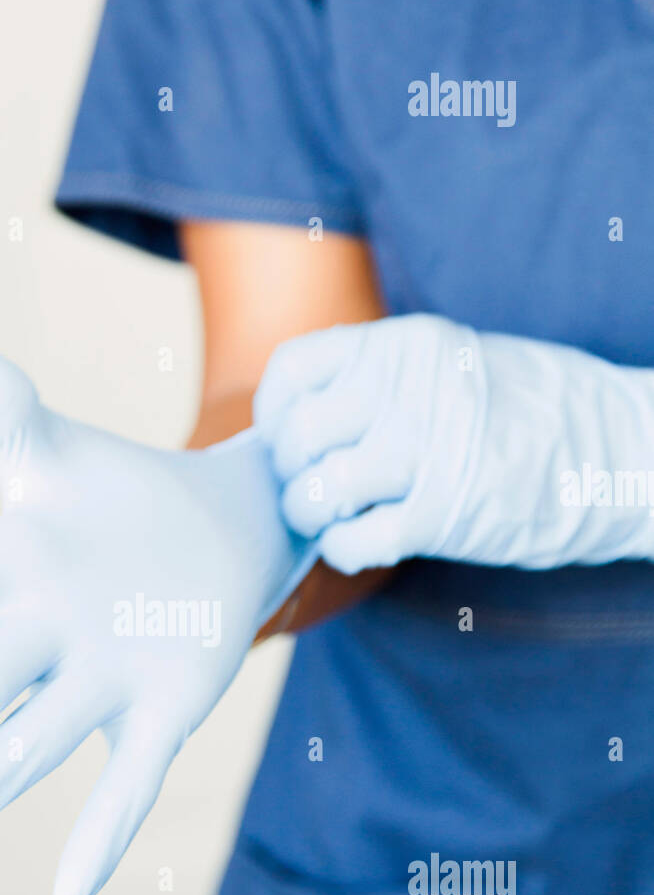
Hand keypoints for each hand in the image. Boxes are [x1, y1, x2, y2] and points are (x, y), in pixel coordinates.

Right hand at [0, 328, 310, 894]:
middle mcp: (47, 636)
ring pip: (35, 743)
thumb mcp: (53, 445)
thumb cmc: (117, 495)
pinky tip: (74, 889)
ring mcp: (108, 679)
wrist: (223, 530)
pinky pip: (132, 778)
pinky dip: (105, 830)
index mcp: (10, 572)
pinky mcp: (167, 711)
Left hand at [255, 313, 653, 573]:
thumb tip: (303, 420)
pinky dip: (343, 549)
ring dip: (312, 514)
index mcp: (404, 345)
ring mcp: (424, 452)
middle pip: (298, 437)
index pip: (295, 370)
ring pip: (317, 491)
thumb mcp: (452, 363)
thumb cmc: (531, 410)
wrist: (619, 448)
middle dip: (290, 473)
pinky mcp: (442, 515)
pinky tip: (360, 543)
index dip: (275, 414)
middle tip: (309, 487)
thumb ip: (382, 380)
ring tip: (332, 518)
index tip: (285, 439)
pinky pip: (353, 540)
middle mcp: (406, 391)